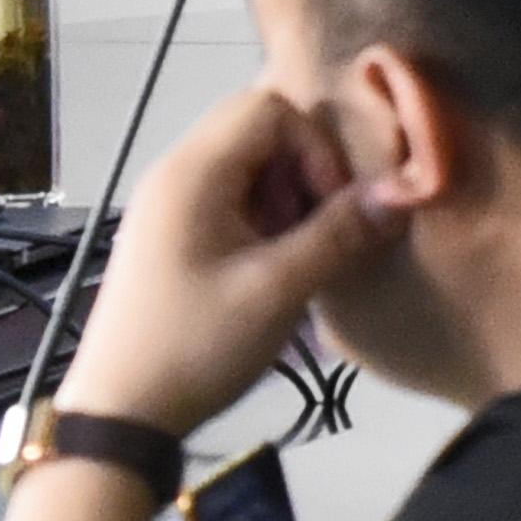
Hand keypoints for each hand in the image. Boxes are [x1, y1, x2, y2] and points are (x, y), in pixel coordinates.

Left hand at [60, 82, 409, 430]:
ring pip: (244, 166)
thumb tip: (398, 194)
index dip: (315, 149)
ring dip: (284, 200)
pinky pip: (226, 199)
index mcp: (191, 172)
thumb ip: (338, 236)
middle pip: (256, 130)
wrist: (122, 413)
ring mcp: (166, 204)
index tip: (331, 209)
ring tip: (292, 259)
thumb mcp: (277, 292)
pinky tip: (269, 272)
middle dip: (302, 173)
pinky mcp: (168, 236)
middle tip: (314, 233)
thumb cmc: (195, 347)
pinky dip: (259, 221)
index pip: (268, 107)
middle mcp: (173, 174)